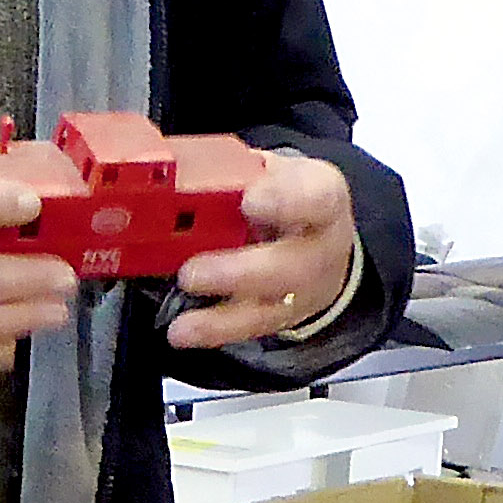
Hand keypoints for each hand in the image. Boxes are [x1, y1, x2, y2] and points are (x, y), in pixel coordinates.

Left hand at [166, 152, 358, 350]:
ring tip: (183, 324)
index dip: (285, 202)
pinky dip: (215, 332)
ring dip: (223, 318)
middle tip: (193, 273)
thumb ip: (235, 170)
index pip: (316, 198)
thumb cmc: (288, 195)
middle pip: (292, 267)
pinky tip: (183, 333)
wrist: (321, 235)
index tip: (250, 201)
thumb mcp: (272, 168)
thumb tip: (180, 171)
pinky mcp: (283, 315)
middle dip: (240, 273)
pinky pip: (251, 328)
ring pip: (271, 309)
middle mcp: (320, 247)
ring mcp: (304, 288)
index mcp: (321, 195)